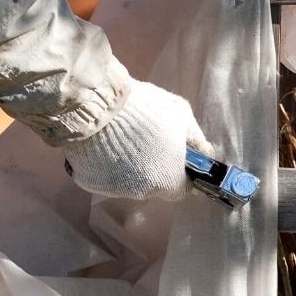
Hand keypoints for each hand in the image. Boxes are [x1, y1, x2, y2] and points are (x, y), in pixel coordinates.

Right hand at [62, 79, 212, 200]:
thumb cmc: (145, 109)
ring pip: (130, 180)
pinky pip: (106, 175)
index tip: (180, 160)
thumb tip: (205, 156)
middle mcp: (142, 192)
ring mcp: (113, 189)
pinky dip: (109, 164)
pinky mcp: (90, 182)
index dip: (183, 174)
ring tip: (125, 138)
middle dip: (157, 167)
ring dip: (132, 165)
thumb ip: (197, 141)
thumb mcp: (181, 116)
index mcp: (168, 181)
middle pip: (155, 185)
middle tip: (150, 142)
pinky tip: (106, 144)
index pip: (182, 189)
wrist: (95, 103)